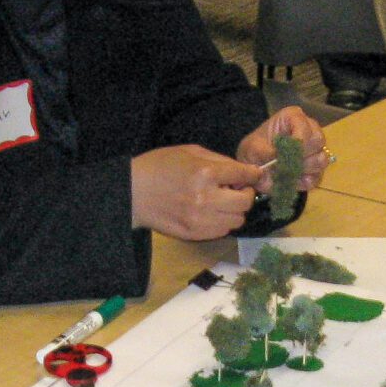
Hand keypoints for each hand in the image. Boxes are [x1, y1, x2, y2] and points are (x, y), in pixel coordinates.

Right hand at [130, 145, 261, 240]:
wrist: (132, 193)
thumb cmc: (160, 166)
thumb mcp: (189, 152)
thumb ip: (219, 160)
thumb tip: (243, 171)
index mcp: (206, 173)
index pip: (244, 176)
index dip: (253, 175)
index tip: (254, 175)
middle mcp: (207, 198)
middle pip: (246, 203)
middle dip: (245, 194)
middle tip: (235, 190)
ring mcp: (201, 220)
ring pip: (237, 221)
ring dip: (234, 211)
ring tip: (220, 202)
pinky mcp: (194, 234)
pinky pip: (222, 232)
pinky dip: (222, 222)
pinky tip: (210, 213)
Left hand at [235, 106, 329, 193]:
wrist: (255, 168)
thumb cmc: (254, 151)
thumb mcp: (251, 148)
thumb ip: (262, 150)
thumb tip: (277, 156)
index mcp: (294, 118)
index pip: (305, 125)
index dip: (299, 139)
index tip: (287, 151)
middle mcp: (309, 131)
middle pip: (318, 140)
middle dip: (302, 154)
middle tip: (286, 162)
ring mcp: (315, 151)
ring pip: (322, 159)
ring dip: (303, 169)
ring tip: (286, 171)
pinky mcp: (316, 170)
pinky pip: (317, 178)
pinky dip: (303, 182)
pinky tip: (290, 180)